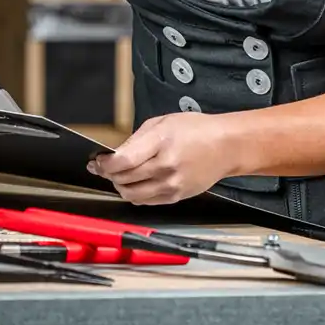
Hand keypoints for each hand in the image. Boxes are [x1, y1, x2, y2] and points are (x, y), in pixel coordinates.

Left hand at [88, 112, 233, 204]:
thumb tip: (115, 154)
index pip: (123, 161)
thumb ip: (136, 139)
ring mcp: (171, 185)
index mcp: (160, 143)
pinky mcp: (176, 197)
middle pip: (124, 179)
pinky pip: (145, 202)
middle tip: (104, 167)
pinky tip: (136, 183)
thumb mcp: (162, 122)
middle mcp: (165, 167)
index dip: (105, 164)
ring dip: (120, 187)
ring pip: (131, 195)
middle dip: (108, 174)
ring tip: (119, 176)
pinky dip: (135, 195)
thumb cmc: (197, 130)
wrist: (226, 147)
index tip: (98, 161)